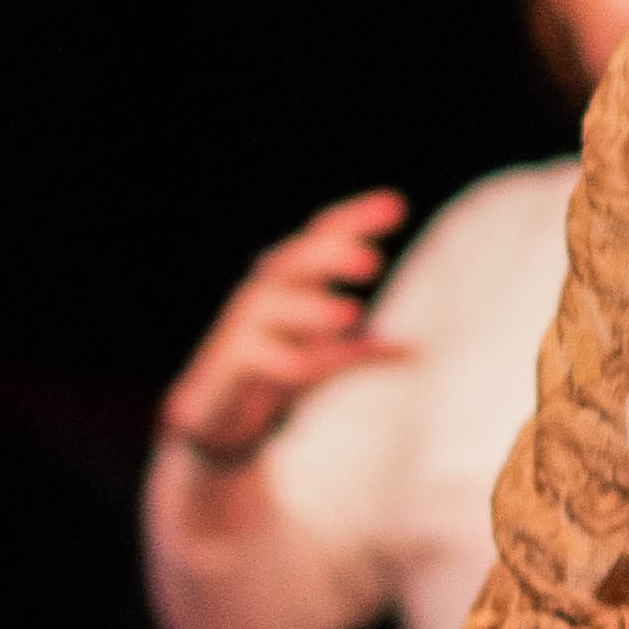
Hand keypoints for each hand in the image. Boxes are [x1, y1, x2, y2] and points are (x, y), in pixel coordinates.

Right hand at [159, 192, 411, 467]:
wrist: (210, 424)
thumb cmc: (269, 379)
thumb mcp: (321, 363)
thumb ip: (362, 352)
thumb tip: (418, 350)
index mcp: (288, 285)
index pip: (320, 238)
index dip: (355, 220)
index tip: (395, 205)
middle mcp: (261, 297)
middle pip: (293, 261)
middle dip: (329, 256)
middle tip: (372, 262)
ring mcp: (239, 330)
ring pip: (271, 305)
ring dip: (310, 309)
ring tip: (352, 315)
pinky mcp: (224, 368)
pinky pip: (256, 360)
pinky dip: (284, 363)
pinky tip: (307, 370)